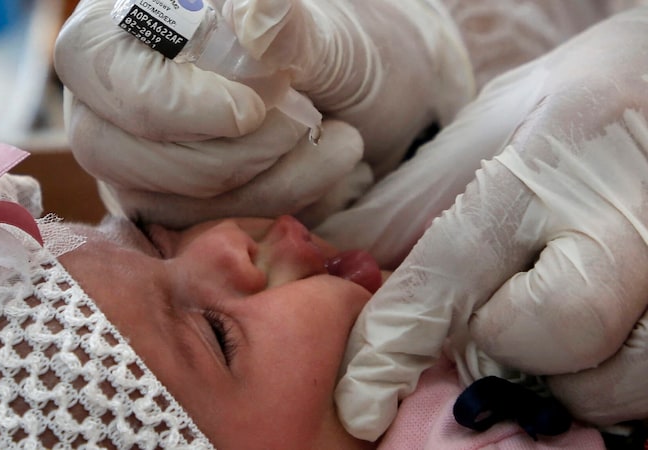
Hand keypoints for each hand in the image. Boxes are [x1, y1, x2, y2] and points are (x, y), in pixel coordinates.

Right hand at [54, 0, 473, 227]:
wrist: (370, 105)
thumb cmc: (343, 53)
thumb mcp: (330, 36)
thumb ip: (287, 31)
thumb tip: (256, 15)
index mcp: (134, 24)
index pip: (93, 60)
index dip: (169, 102)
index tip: (250, 113)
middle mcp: (115, 93)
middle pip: (108, 146)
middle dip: (224, 157)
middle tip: (303, 125)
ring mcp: (136, 155)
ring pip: (158, 199)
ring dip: (266, 183)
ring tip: (335, 140)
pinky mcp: (169, 205)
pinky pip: (198, 231)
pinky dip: (272, 210)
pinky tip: (318, 169)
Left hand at [334, 7, 647, 439]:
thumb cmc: (568, 108)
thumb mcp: (483, 131)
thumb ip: (413, 202)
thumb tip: (340, 266)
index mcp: (551, 151)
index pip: (459, 261)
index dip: (401, 337)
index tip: (362, 399)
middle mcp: (630, 204)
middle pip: (562, 326)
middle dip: (512, 344)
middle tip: (503, 320)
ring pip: (632, 374)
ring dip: (578, 377)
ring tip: (562, 332)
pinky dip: (622, 382)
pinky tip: (604, 345)